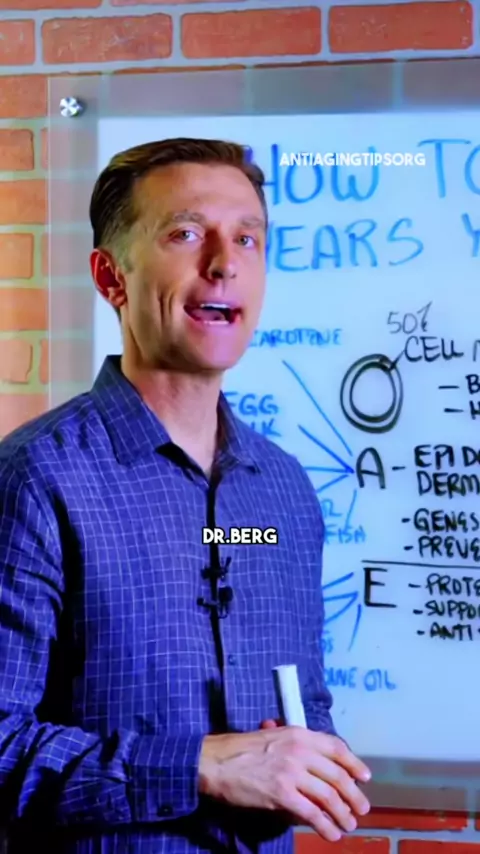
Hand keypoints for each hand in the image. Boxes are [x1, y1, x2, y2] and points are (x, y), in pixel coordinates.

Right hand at [198, 726, 370, 842]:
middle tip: (361, 809)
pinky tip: (331, 834)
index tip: (364, 777)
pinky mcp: (281, 794)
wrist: (217, 762)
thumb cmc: (243, 749)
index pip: (336, 747)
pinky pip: (311, 813)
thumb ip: (297, 745)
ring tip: (348, 824)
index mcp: (299, 734)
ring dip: (343, 813)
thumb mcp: (274, 736)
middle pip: (337, 775)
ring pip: (328, 796)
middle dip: (353, 795)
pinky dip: (325, 826)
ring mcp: (291, 773)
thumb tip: (319, 763)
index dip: (354, 763)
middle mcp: (300, 751)